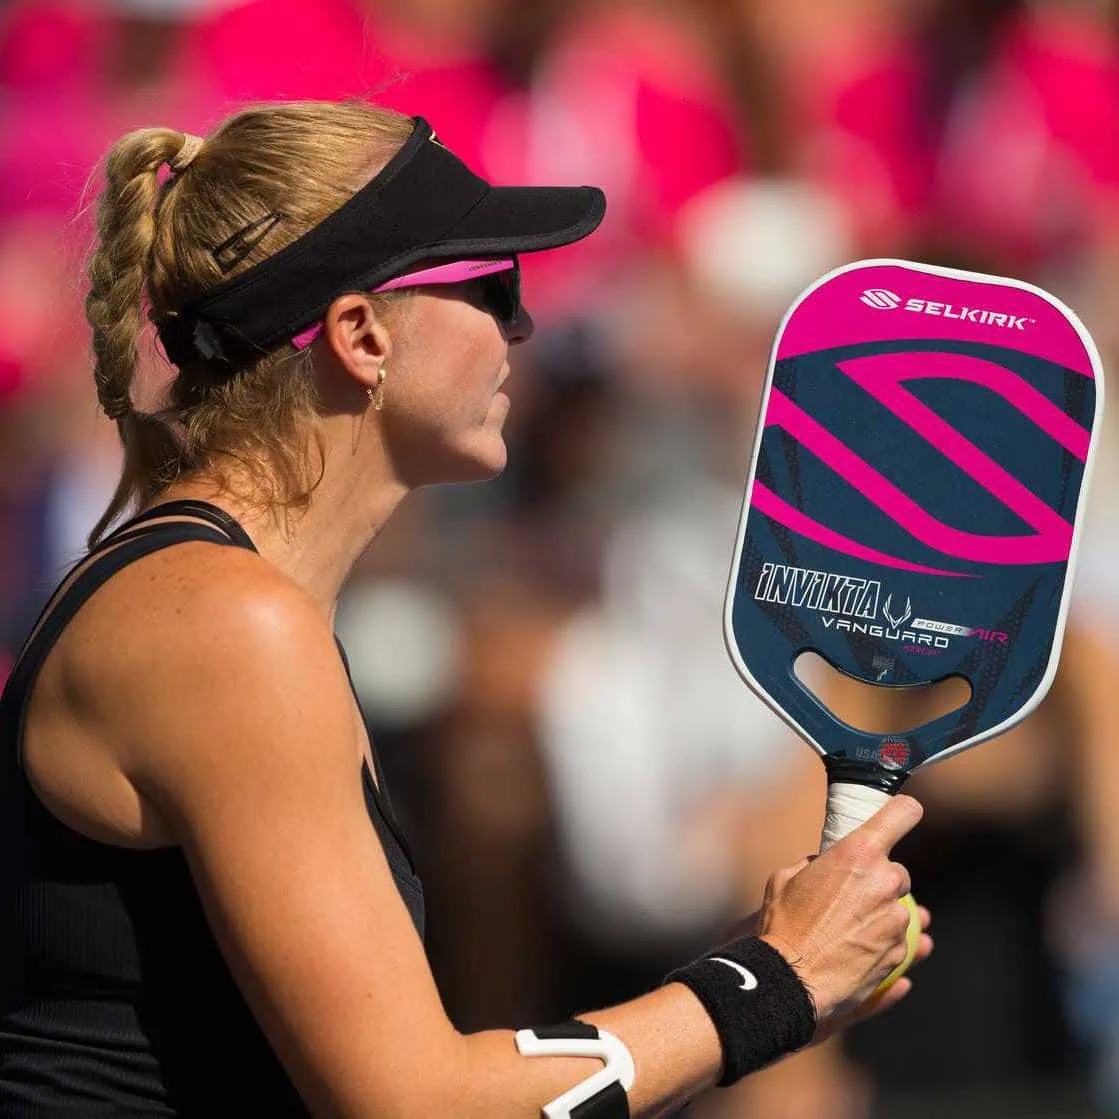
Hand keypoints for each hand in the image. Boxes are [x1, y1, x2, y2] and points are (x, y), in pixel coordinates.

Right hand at [753, 795, 930, 1029]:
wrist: (791, 979)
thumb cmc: (783, 924)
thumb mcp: (785, 879)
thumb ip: (812, 865)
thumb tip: (822, 863)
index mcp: (858, 853)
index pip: (902, 814)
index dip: (904, 812)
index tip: (903, 815)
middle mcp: (884, 882)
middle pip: (897, 871)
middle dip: (878, 880)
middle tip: (849, 896)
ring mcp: (896, 920)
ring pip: (898, 908)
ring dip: (880, 914)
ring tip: (849, 929)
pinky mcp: (898, 952)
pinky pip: (898, 940)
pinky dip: (882, 942)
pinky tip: (856, 950)